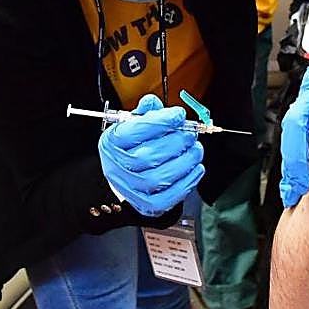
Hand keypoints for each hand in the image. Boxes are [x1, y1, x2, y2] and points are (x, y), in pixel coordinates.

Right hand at [98, 94, 204, 216]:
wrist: (123, 177)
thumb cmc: (131, 148)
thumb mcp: (132, 125)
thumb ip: (146, 113)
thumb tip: (152, 102)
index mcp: (113, 142)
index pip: (135, 130)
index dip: (161, 122)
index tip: (178, 115)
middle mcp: (117, 167)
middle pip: (148, 156)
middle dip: (176, 142)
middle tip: (190, 134)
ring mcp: (131, 189)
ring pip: (160, 178)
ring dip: (185, 161)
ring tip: (195, 150)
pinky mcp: (147, 205)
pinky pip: (169, 197)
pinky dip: (188, 181)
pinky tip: (195, 168)